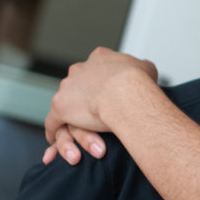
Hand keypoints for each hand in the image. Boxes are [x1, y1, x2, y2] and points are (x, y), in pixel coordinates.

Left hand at [43, 47, 157, 164]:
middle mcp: (80, 69)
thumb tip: (144, 70)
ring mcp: (67, 88)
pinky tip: (57, 141)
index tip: (109, 93)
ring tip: (84, 132)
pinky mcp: (60, 107)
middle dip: (85, 98)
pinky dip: (55, 132)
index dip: (103, 82)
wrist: (126, 92)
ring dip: (73, 117)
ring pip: (66, 104)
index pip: (96, 69)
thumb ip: (141, 69)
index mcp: (99, 58)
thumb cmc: (139, 82)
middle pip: (78, 85)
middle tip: (99, 114)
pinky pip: (53, 122)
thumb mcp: (147, 68)